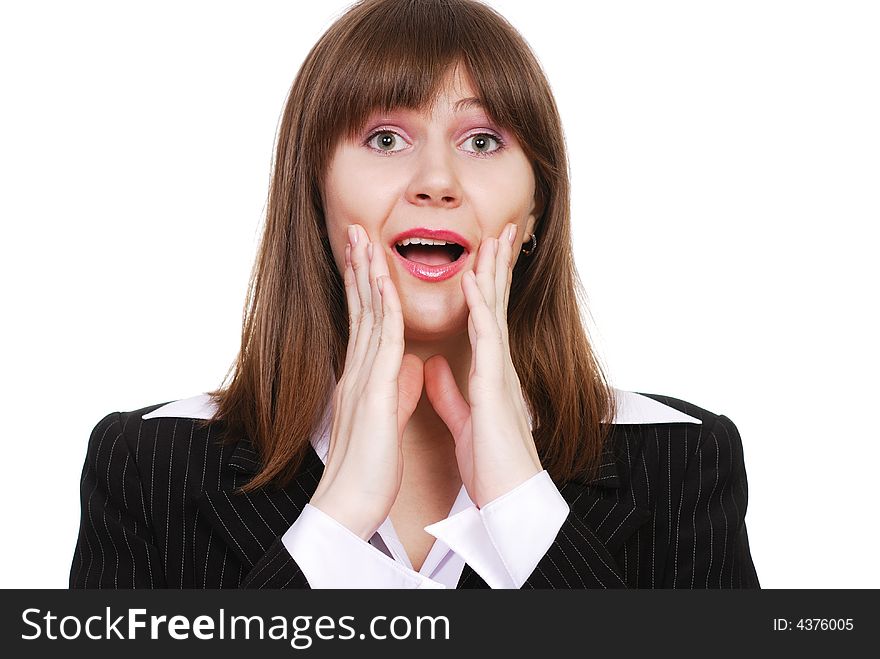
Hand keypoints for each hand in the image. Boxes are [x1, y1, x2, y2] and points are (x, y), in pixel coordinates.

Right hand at [309, 224, 423, 539]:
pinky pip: (381, 343)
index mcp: (364, 378)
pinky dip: (383, 309)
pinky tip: (384, 283)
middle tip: (355, 231)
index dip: (367, 287)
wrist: (350, 506)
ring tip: (363, 239)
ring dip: (366, 275)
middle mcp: (358, 372)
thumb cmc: (369, 469)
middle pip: (361, 309)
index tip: (368, 256)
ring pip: (367, 316)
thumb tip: (414, 366)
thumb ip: (399, 388)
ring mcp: (362, 380)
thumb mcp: (388, 419)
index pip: (367, 321)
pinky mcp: (372, 394)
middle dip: (359, 268)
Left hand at [424, 223, 541, 508]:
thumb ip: (448, 391)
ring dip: (491, 272)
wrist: (509, 499)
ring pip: (493, 310)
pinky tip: (472, 280)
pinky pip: (486, 338)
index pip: (484, 317)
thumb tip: (432, 366)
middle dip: (496, 265)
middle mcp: (497, 365)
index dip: (483, 283)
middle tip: (500, 229)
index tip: (481, 253)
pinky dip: (478, 307)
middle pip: (494, 303)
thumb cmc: (491, 464)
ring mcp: (499, 372)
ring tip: (493, 236)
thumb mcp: (462, 419)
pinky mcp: (495, 386)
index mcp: (488, 372)